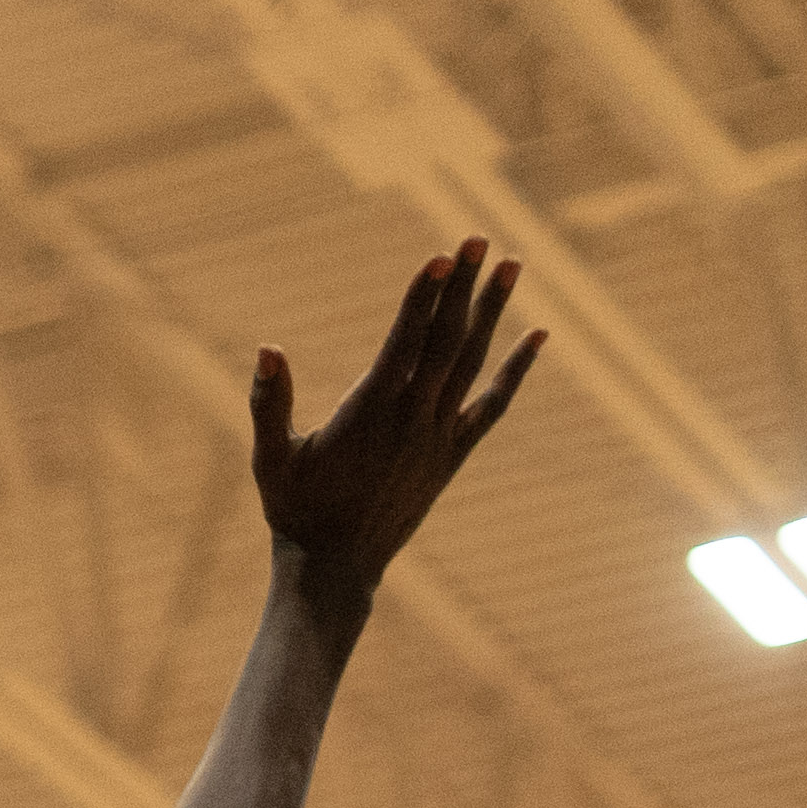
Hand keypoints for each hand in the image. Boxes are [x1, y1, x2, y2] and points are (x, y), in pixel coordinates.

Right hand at [249, 238, 542, 604]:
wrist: (335, 570)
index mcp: (369, 414)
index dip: (425, 297)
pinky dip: (517, 370)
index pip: (405, 342)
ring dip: (493, 312)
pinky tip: (538, 335)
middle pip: (447, 341)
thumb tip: (268, 350)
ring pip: (473, 363)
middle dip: (464, 287)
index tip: (444, 256)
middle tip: (481, 238)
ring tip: (512, 264)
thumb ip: (269, 403)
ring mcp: (438, 437)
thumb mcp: (269, 459)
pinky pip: (493, 404)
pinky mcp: (452, 454)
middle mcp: (413, 420)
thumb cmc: (295, 511)